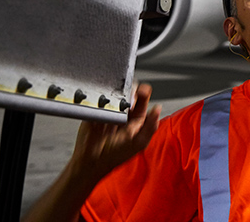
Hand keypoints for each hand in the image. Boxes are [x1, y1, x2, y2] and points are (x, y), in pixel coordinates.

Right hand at [22, 84, 161, 221]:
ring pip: (113, 92)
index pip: (143, 96)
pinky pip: (97, 98)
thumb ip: (150, 126)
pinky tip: (101, 102)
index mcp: (138, 115)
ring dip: (113, 91)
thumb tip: (158, 108)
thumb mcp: (139, 143)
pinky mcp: (94, 109)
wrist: (91, 162)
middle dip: (127, 88)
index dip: (143, 91)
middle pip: (128, 90)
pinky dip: (99, 96)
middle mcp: (124, 109)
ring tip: (113, 100)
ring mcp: (109, 108)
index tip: (140, 91)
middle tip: (124, 94)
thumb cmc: (117, 154)